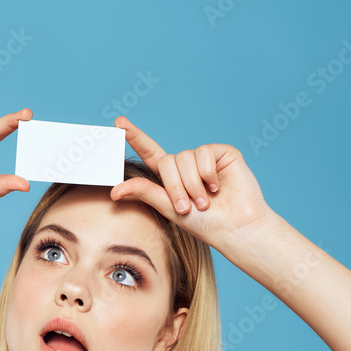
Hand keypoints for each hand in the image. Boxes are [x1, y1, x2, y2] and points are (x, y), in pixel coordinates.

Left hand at [110, 116, 278, 250]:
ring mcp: (205, 157)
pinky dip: (208, 173)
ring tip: (206, 202)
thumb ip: (144, 192)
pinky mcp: (222, 152)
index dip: (135, 136)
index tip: (119, 123)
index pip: (149, 152)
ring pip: (185, 158)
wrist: (235, 227)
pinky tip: (218, 186)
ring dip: (193, 184)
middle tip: (188, 207)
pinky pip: (204, 153)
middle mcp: (187, 164)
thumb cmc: (204, 224)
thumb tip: (114, 190)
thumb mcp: (168, 208)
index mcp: (171, 177)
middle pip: (167, 161)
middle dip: (175, 187)